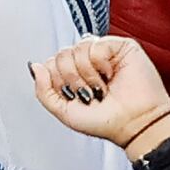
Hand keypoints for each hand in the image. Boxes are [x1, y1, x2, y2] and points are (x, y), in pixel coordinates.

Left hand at [29, 37, 169, 157]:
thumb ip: (43, 90)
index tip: (72, 96)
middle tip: (89, 94)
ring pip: (76, 48)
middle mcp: (87, 62)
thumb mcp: (63, 111)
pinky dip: (100, 64)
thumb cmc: (106, 121)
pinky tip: (110, 75)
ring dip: (87, 74)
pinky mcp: (121, 46)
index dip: (57, 80)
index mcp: (73, 75)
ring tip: (101, 87)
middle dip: (72, 79)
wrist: (134, 124)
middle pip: (61, 55)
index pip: (50, 63)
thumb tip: (35, 66)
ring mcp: (104, 53)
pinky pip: (95, 44)